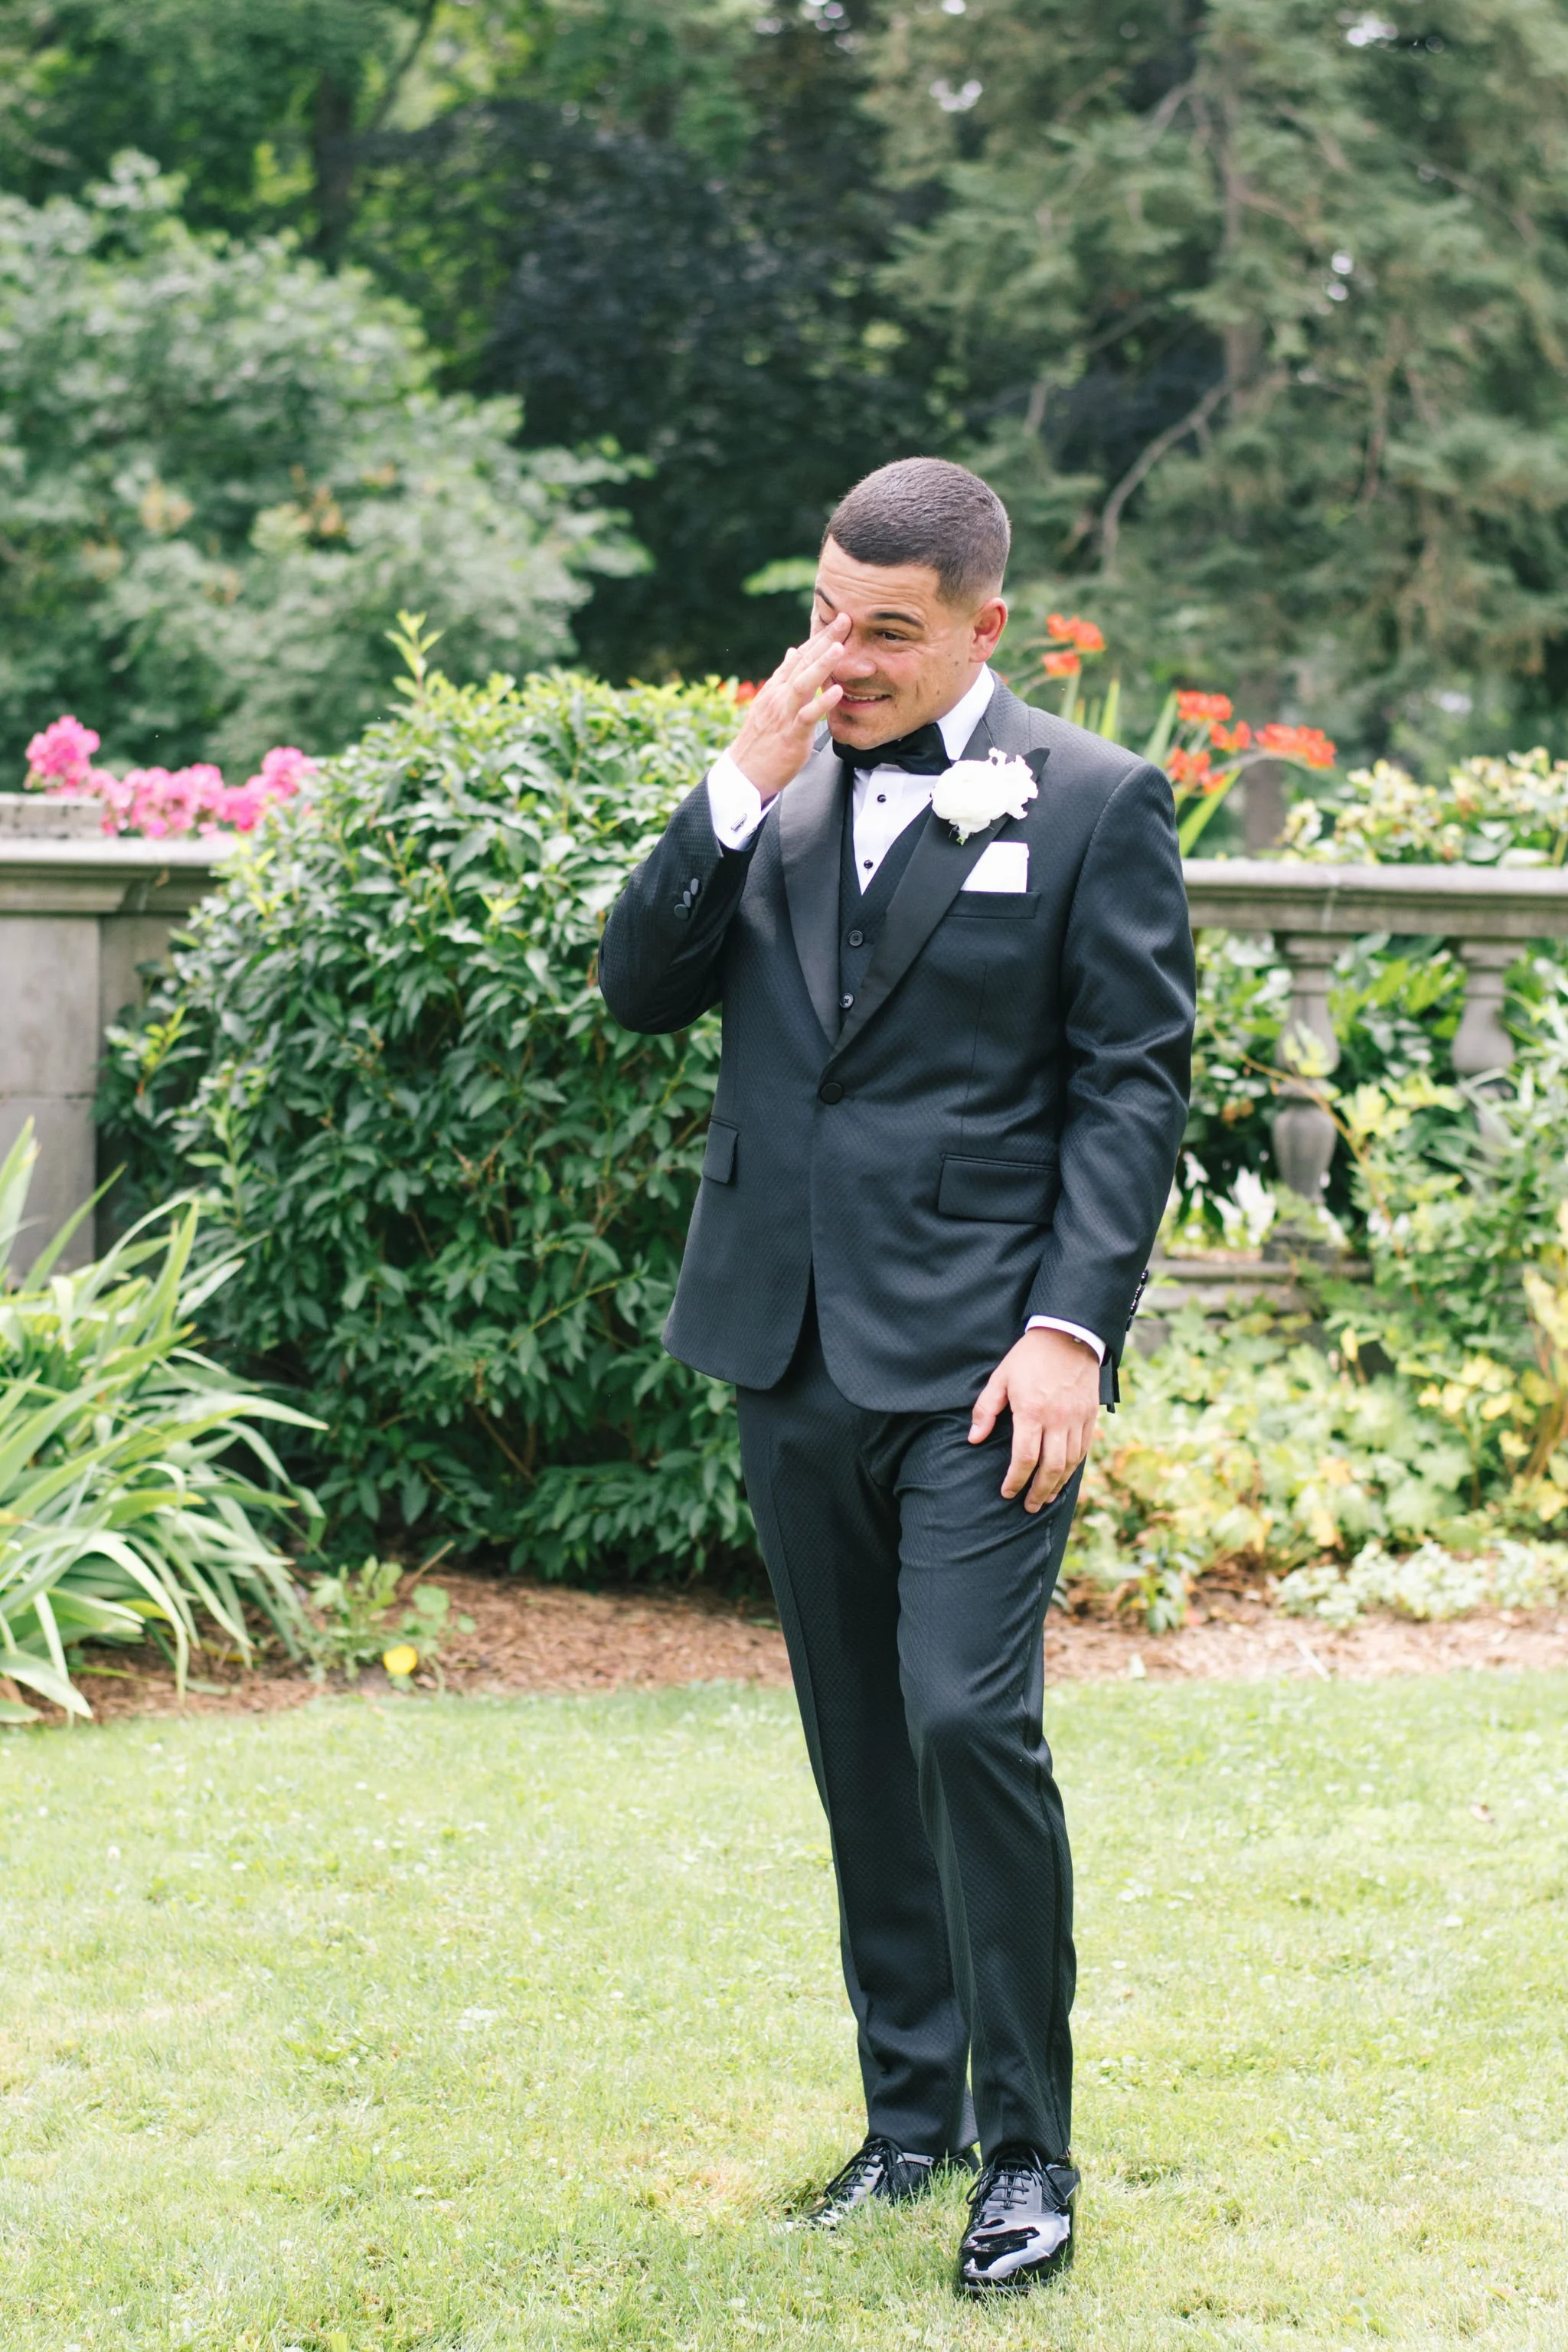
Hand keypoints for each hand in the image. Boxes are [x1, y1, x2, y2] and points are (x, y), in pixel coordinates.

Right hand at [728, 612, 850, 799]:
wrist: (745, 772)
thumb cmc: (763, 739)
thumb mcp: (772, 702)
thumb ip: (784, 677)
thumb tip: (792, 651)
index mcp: (777, 687)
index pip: (799, 656)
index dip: (819, 637)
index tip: (838, 621)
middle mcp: (779, 695)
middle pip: (802, 662)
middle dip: (824, 640)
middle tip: (844, 620)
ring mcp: (783, 713)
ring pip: (802, 683)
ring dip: (822, 664)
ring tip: (839, 648)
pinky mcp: (790, 734)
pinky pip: (807, 716)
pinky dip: (822, 702)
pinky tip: (837, 691)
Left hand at [968, 1327, 1099, 1512]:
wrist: (1068, 1334)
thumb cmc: (1029, 1356)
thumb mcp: (1001, 1377)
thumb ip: (986, 1410)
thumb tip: (974, 1439)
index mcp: (1032, 1412)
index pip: (1025, 1458)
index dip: (1015, 1480)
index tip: (1007, 1492)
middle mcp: (1058, 1420)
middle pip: (1051, 1468)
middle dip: (1039, 1491)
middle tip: (1029, 1507)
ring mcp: (1077, 1419)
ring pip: (1071, 1463)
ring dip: (1058, 1484)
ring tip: (1046, 1497)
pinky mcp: (1090, 1416)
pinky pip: (1084, 1449)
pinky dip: (1074, 1468)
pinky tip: (1065, 1476)